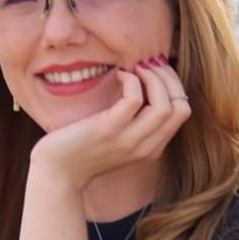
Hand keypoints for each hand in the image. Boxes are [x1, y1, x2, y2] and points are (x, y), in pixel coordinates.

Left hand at [30, 56, 190, 190]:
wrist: (56, 174)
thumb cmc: (80, 152)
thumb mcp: (115, 141)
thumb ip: (133, 125)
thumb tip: (144, 88)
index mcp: (150, 149)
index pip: (182, 112)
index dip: (174, 86)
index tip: (156, 73)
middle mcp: (144, 147)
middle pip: (180, 107)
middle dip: (169, 78)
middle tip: (149, 65)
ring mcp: (128, 140)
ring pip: (165, 104)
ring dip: (154, 77)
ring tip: (137, 68)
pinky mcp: (108, 130)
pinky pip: (134, 98)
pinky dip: (131, 80)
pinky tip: (119, 76)